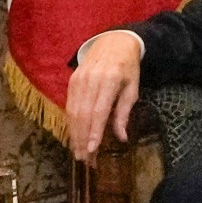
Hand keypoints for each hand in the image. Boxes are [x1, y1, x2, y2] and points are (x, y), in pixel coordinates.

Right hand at [66, 32, 144, 161]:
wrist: (113, 42)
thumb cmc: (127, 68)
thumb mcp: (132, 89)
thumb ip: (124, 113)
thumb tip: (122, 138)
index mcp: (110, 80)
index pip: (99, 111)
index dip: (94, 132)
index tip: (92, 150)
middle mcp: (91, 80)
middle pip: (83, 114)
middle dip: (82, 139)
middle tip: (85, 159)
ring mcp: (78, 80)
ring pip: (73, 112)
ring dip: (75, 134)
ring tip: (78, 153)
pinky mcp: (72, 81)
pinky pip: (69, 106)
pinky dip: (71, 123)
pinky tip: (74, 136)